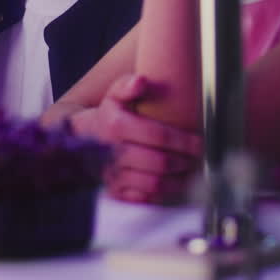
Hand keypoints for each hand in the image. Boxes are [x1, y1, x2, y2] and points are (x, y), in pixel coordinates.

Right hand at [68, 74, 201, 203]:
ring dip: (177, 181)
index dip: (183, 141)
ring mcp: (114, 174)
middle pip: (160, 163)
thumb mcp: (113, 96)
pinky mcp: (115, 190)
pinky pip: (143, 198)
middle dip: (184, 162)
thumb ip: (127, 86)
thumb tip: (142, 80)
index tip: (199, 143)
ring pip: (154, 184)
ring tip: (189, 174)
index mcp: (116, 126)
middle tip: (196, 159)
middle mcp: (113, 152)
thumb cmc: (107, 116)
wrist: (80, 141)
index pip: (157, 136)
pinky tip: (170, 185)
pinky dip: (160, 194)